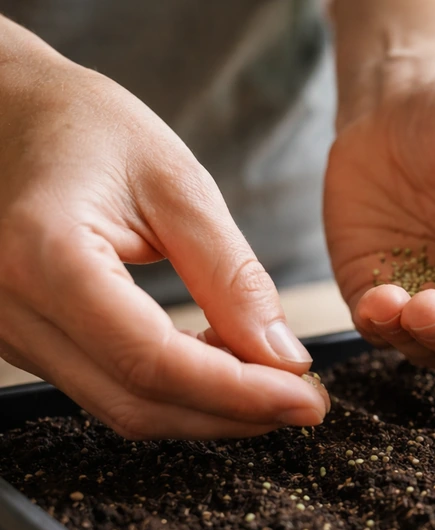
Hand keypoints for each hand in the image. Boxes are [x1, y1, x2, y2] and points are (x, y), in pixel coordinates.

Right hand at [0, 25, 328, 439]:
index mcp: (46, 256)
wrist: (4, 113)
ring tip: (274, 384)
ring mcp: (9, 331)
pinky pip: (108, 388)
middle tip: (306, 402)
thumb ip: (231, 274)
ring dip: (209, 410)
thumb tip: (282, 357)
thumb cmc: (83, 127)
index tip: (305, 398)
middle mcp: (11, 307)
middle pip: (138, 401)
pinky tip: (223, 367)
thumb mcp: (175, 181)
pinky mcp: (25, 339)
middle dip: (234, 414)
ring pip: (123, 408)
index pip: (153, 361)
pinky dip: (177, 391)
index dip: (239, 393)